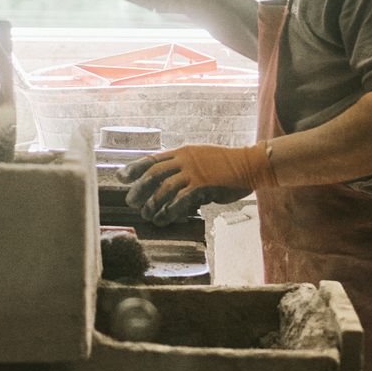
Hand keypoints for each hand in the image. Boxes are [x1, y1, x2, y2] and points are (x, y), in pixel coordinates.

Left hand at [124, 141, 271, 223]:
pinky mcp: (205, 185)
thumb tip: (168, 186)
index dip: (134, 168)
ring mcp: (195, 172)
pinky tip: (165, 219)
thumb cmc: (226, 165)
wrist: (250, 164)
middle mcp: (185, 160)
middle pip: (154, 174)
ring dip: (153, 204)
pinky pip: (182, 200)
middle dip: (139, 189)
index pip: (153, 159)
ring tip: (147, 215)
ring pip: (165, 188)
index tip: (121, 177)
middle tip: (131, 202)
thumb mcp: (201, 158)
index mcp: (182, 152)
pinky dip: (171, 210)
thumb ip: (184, 168)